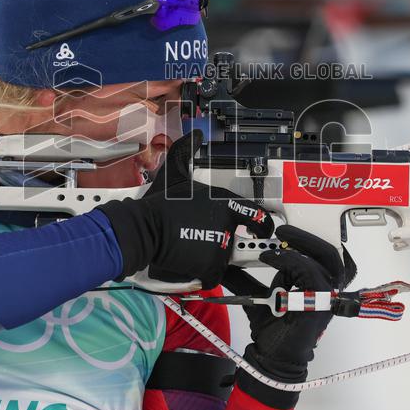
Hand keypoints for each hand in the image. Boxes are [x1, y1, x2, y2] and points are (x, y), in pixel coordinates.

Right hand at [97, 130, 274, 288]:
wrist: (145, 229)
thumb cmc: (160, 205)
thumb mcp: (176, 173)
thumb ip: (188, 152)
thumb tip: (194, 136)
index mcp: (226, 201)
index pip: (257, 215)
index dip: (263, 225)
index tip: (263, 230)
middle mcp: (228, 224)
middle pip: (236, 239)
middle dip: (224, 243)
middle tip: (206, 242)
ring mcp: (221, 246)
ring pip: (224, 257)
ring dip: (211, 257)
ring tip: (190, 248)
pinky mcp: (212, 266)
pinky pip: (213, 273)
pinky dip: (202, 272)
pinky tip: (188, 261)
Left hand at [223, 225, 355, 408]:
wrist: (271, 356)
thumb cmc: (272, 328)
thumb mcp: (256, 295)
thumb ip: (245, 278)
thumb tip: (225, 261)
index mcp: (317, 284)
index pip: (324, 255)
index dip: (309, 239)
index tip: (284, 230)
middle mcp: (326, 290)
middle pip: (332, 253)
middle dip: (308, 236)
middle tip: (284, 229)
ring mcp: (326, 298)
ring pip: (326, 259)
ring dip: (303, 245)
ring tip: (280, 240)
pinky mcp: (318, 304)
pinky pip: (311, 274)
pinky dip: (290, 261)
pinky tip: (271, 259)